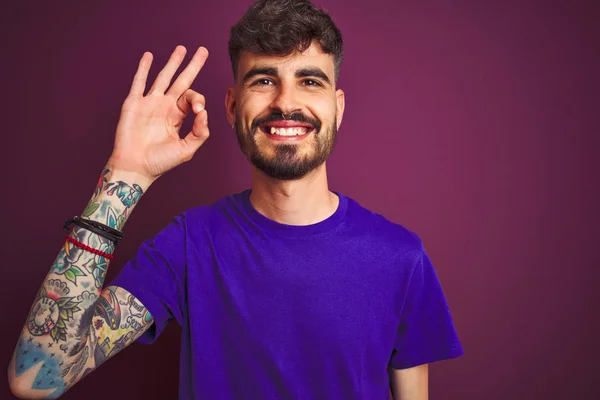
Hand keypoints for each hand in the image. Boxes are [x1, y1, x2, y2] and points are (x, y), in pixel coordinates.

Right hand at [107, 45, 209, 180]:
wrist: (136, 167)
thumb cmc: (160, 162)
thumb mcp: (187, 150)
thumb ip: (199, 132)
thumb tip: (204, 112)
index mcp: (177, 116)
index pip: (191, 98)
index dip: (197, 99)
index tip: (197, 109)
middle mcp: (164, 107)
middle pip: (181, 80)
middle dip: (192, 66)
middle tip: (203, 51)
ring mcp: (149, 103)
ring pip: (163, 77)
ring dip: (172, 62)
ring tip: (182, 49)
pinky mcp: (134, 104)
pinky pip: (139, 82)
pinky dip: (144, 69)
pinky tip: (149, 56)